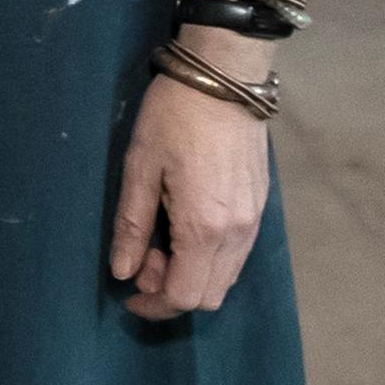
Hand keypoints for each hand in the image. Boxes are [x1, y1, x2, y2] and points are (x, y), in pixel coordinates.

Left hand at [110, 70, 271, 319]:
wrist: (225, 78)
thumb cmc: (174, 117)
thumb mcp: (139, 168)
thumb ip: (132, 226)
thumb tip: (123, 273)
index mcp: (204, 228)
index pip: (184, 295)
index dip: (153, 305)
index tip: (128, 294)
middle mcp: (237, 233)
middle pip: (210, 296)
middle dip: (172, 292)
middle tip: (142, 258)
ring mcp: (255, 221)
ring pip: (227, 278)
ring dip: (192, 275)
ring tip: (161, 241)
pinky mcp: (260, 207)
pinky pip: (237, 254)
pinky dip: (210, 259)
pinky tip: (186, 229)